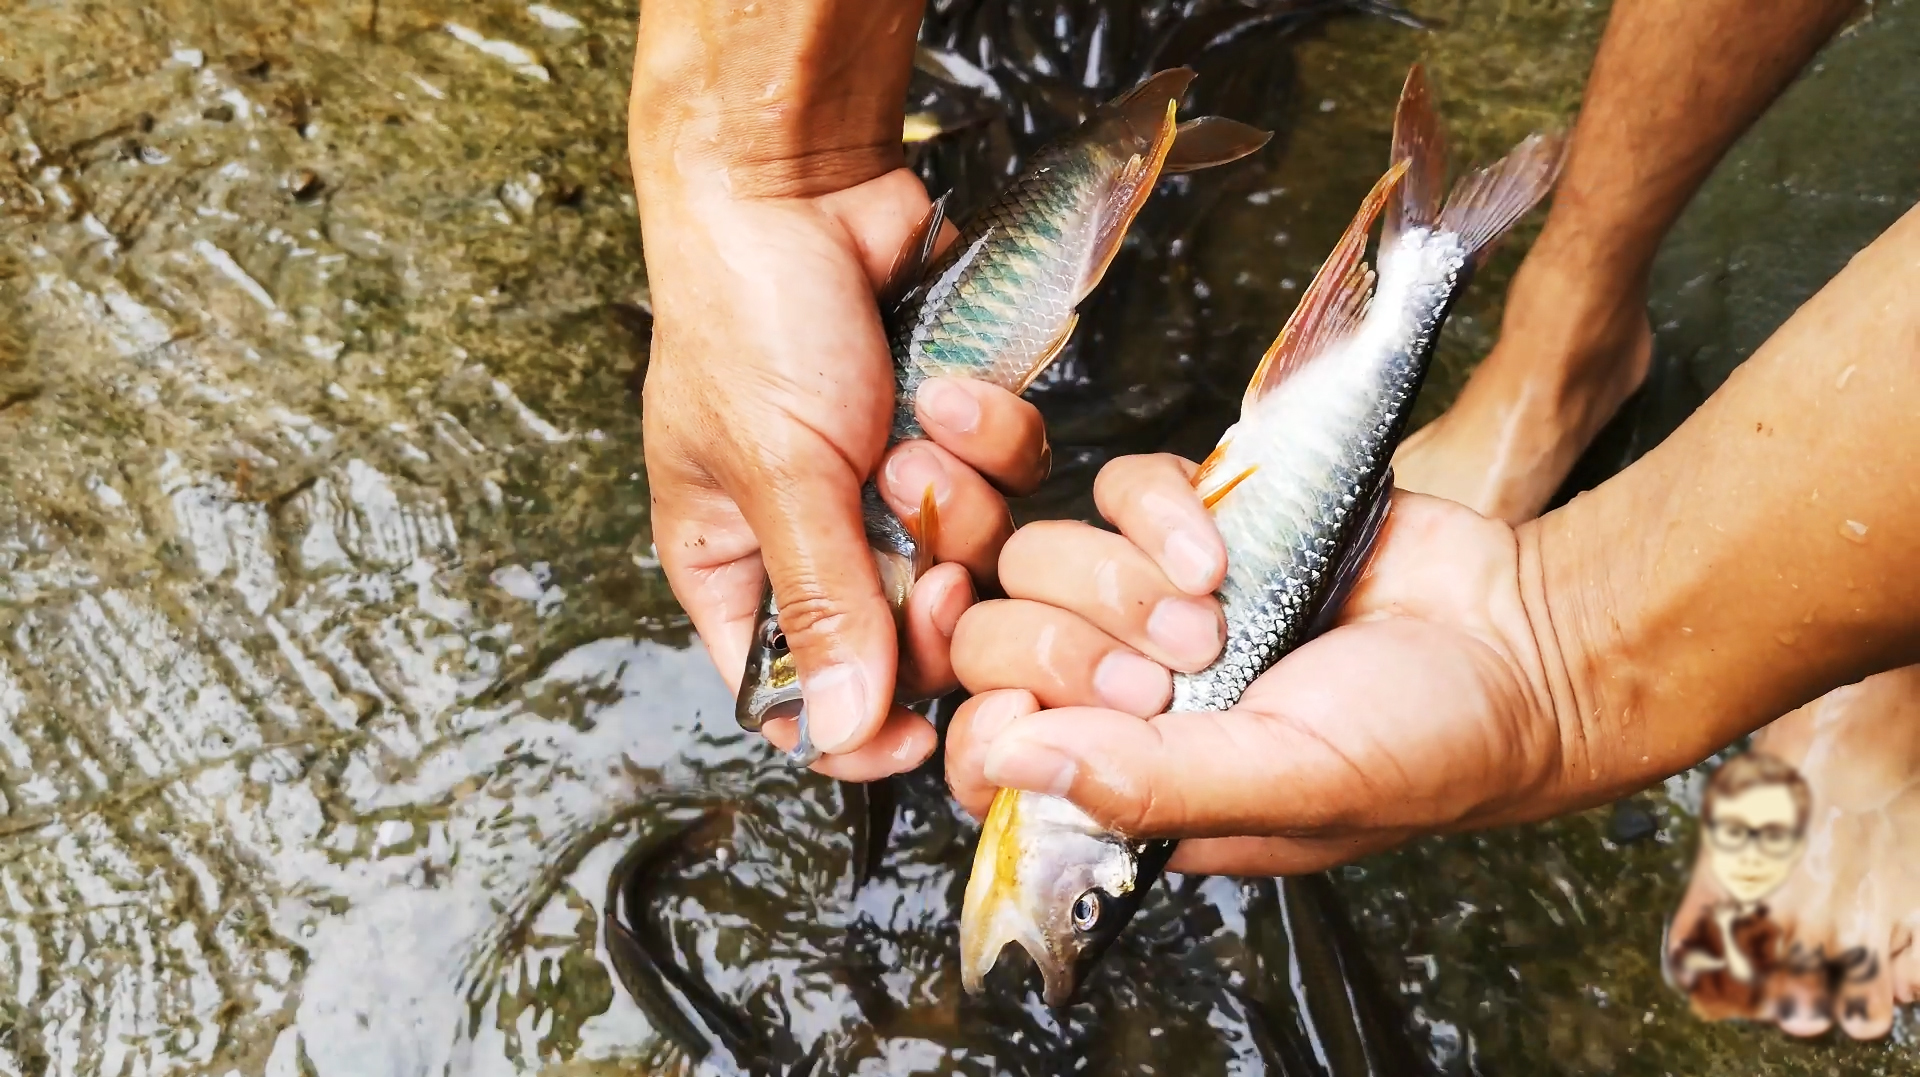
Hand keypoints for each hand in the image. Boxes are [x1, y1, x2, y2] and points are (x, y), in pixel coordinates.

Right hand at [638, 169, 1048, 780]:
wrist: (801, 186)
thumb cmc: (747, 316)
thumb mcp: (775, 473)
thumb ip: (821, 601)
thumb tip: (838, 727)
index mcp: (735, 568)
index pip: (790, 697)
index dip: (853, 728)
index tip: (920, 734)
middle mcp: (814, 539)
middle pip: (906, 640)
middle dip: (931, 594)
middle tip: (931, 552)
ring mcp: (889, 488)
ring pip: (971, 560)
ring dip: (961, 501)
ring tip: (917, 432)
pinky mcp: (953, 436)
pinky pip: (1009, 481)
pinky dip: (993, 438)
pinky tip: (955, 390)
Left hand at [944, 452, 1601, 875]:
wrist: (1523, 636)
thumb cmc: (1427, 744)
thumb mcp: (1294, 783)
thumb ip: (1150, 784)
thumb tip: (1009, 766)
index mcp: (1130, 783)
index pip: (987, 758)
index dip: (986, 726)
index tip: (1035, 707)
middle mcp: (1124, 695)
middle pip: (992, 643)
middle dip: (1068, 650)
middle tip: (1176, 668)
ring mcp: (1150, 600)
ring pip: (1039, 555)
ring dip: (1117, 579)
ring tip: (1218, 609)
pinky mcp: (1193, 518)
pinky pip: (1117, 488)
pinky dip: (1158, 509)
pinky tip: (1223, 545)